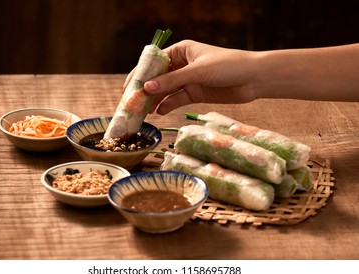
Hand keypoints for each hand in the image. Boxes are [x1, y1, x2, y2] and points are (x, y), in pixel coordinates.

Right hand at [142, 40, 257, 113]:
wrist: (253, 79)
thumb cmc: (227, 66)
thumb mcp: (197, 71)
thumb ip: (172, 81)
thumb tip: (146, 88)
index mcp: (181, 51)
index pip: (155, 62)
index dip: (141, 74)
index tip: (130, 87)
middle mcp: (182, 65)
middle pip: (158, 77)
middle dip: (146, 89)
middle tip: (133, 102)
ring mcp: (188, 80)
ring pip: (166, 90)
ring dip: (155, 99)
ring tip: (144, 111)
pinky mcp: (195, 93)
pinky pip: (177, 99)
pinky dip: (168, 105)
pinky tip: (160, 112)